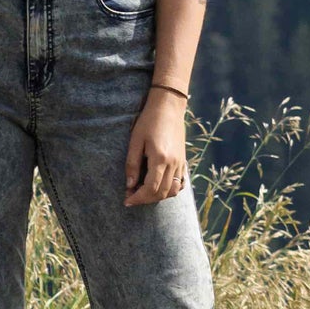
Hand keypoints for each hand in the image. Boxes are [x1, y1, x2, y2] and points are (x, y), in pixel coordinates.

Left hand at [124, 88, 187, 207]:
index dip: (138, 198)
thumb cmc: (148, 121)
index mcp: (160, 159)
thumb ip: (132, 164)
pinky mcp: (183, 160)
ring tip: (142, 192)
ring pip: (173, 190)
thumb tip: (129, 185)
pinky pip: (180, 183)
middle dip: (145, 199)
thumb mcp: (135, 141)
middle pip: (162, 193)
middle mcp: (173, 164)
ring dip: (158, 196)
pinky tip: (158, 187)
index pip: (150, 188)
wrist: (168, 107)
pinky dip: (170, 190)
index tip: (126, 201)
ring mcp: (181, 163)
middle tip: (131, 197)